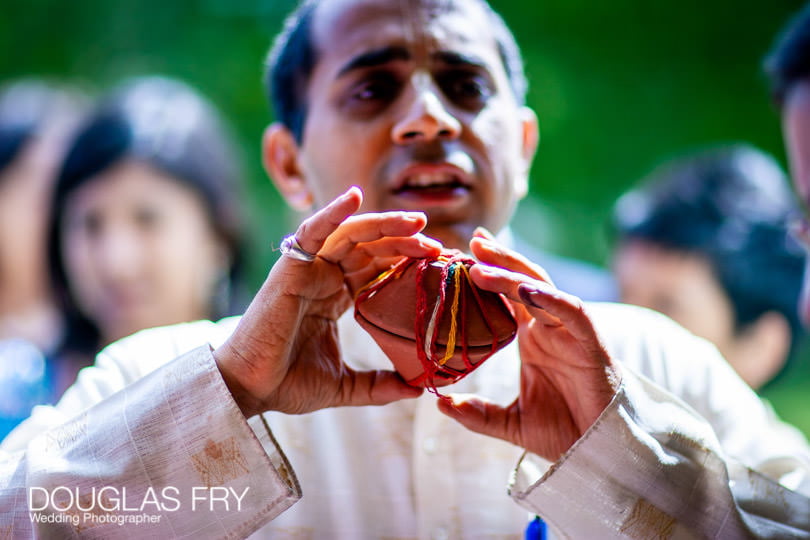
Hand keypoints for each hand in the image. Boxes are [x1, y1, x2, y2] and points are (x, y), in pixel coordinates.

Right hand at [214, 187, 441, 416]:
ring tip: (416, 222)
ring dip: (383, 223)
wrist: (249, 390)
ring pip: (351, 234)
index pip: (378, 269)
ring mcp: (308, 270)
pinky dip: (333, 212)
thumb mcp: (345, 385)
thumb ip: (378, 385)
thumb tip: (418, 389)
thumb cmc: (288, 384)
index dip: (407, 261)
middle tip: (437, 244)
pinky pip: (313, 231)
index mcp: (337, 298)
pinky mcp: (290, 267)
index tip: (440, 264)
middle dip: (404, 241)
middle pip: (371, 247)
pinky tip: (355, 196)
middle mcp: (324, 278)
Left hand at [437, 229, 620, 460]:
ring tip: (483, 261)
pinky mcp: (591, 343)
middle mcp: (549, 328)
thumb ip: (477, 413)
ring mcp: (570, 332)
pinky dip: (550, 298)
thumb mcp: (510, 423)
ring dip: (514, 273)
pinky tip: (525, 290)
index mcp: (531, 337)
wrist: (599, 453)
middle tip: (473, 239)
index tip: (458, 254)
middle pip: (522, 280)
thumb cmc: (562, 431)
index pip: (506, 295)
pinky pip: (571, 313)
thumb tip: (440, 404)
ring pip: (542, 289)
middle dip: (500, 257)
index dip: (486, 272)